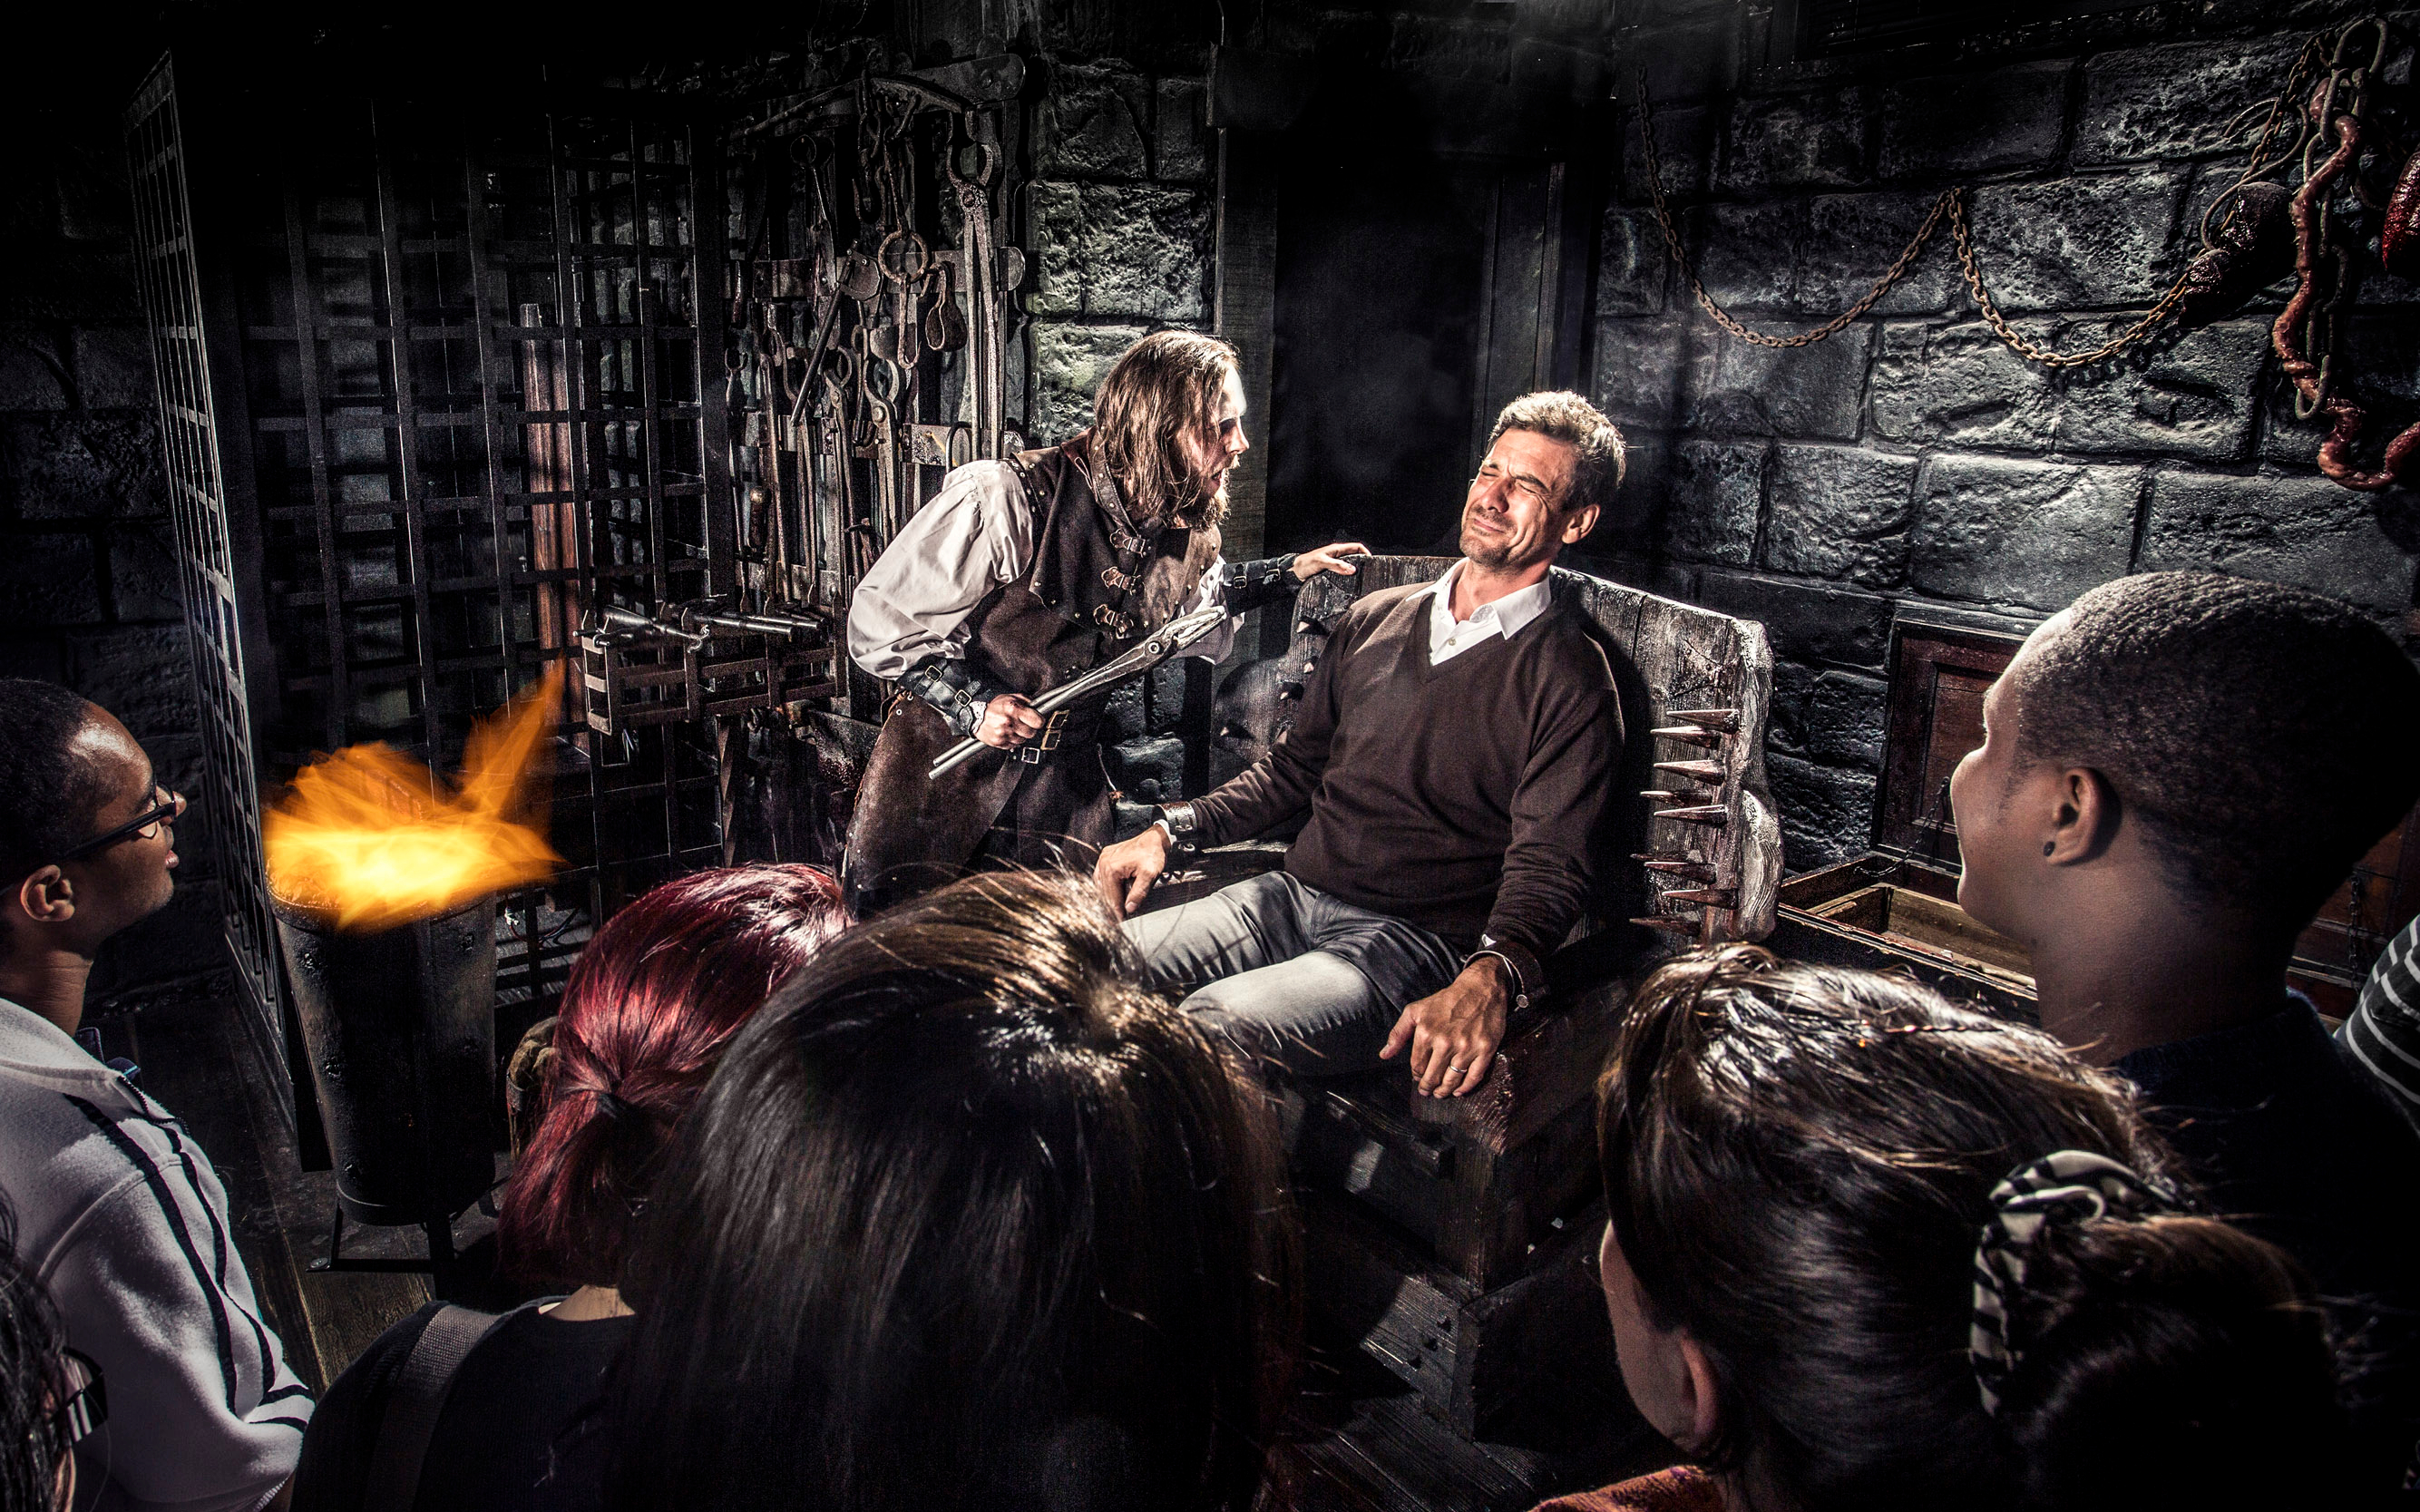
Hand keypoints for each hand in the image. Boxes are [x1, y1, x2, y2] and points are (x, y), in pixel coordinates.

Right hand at [977, 693, 1043, 748]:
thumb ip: (1026, 701)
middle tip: (1022, 724)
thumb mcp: (1010, 697)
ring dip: (1020, 735)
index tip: (1036, 721)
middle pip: (1031, 733)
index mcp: (1014, 709)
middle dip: (1029, 729)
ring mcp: (1004, 733)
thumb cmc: (994, 707)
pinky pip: (1014, 745)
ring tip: (1012, 728)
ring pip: (1023, 740)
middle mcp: (1009, 721)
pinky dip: (1012, 741)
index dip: (1038, 721)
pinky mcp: (999, 742)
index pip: (1038, 722)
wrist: (975, 716)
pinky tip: (1007, 733)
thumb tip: (1038, 706)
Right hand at [1094, 825, 1171, 916]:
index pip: (1112, 897)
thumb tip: (1129, 908)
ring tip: (1115, 907)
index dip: (1117, 911)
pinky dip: (1107, 885)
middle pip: (1105, 892)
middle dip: (1112, 905)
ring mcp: (1104, 858)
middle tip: (1117, 917)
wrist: (1155, 839)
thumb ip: (1139, 893)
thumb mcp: (1149, 875)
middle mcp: (1104, 863)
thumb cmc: (1153, 854)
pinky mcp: (1106, 856)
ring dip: (1108, 895)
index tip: (1120, 921)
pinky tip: (1112, 891)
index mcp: (1112, 868)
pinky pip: (1102, 875)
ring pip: (1101, 884)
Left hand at [1292, 542, 1369, 580]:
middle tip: (1367, 572)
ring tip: (1360, 578)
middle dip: (1362, 563)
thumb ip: (1337, 566)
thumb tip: (1352, 569)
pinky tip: (1349, 582)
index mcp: (1337, 549)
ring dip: (1354, 571)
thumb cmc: (1306, 563)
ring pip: (1349, 566)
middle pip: (1355, 557)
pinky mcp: (1331, 571)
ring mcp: (1335, 563)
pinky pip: (1343, 573)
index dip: (1366, 552)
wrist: (1295, 571)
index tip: (1371, 561)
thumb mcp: (1322, 563)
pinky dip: (1347, 576)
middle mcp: (1337, 555)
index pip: (1357, 547)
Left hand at [1381, 960, 1509, 1097]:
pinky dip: (1465, 1088)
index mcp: (1426, 1033)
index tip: (1418, 1078)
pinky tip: (1459, 1091)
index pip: (1417, 1066)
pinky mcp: (1485, 1049)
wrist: (1480, 989)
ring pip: (1452, 1080)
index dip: (1416, 1075)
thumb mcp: (1416, 1011)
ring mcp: (1466, 1047)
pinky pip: (1474, 1077)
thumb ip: (1398, 1033)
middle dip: (1428, 1087)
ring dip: (1444, 1091)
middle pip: (1433, 1077)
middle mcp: (1445, 1043)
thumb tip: (1384, 1055)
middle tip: (1427, 1091)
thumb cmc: (1446, 1000)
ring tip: (1440, 1093)